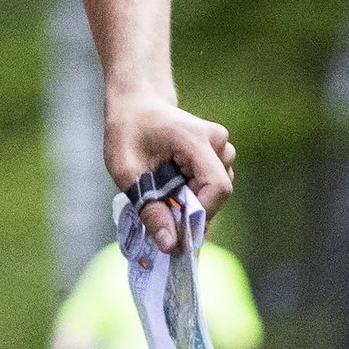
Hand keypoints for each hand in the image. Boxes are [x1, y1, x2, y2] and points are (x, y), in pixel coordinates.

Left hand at [104, 96, 234, 247]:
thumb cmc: (127, 131)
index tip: (175, 229)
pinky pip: (213, 184)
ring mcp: (220, 146)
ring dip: (191, 201)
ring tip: (162, 190)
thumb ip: (150, 208)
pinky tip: (172, 184)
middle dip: (191, 209)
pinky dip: (193, 193)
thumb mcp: (127, 171)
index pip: (217, 186)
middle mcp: (216, 141)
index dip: (201, 214)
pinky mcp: (218, 153)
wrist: (136, 104)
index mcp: (195, 139)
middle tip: (161, 211)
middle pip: (218, 191)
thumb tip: (169, 245)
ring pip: (216, 190)